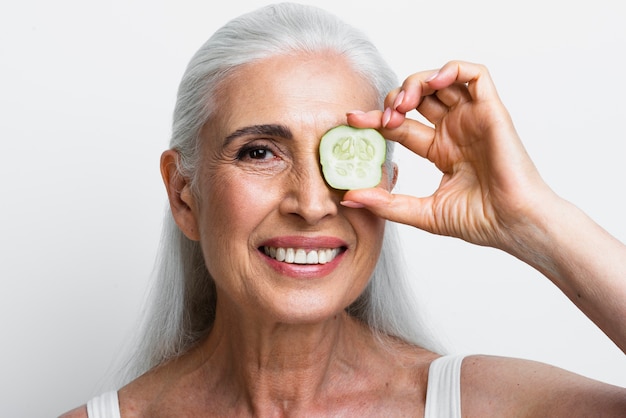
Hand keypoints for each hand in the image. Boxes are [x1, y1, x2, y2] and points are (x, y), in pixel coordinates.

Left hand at [344, 60, 554, 249]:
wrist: (513, 225)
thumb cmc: (480, 221)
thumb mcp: (421, 212)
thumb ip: (386, 203)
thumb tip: (348, 197)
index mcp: (440, 150)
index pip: (401, 126)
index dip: (376, 119)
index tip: (352, 119)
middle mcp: (455, 131)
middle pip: (418, 98)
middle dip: (395, 100)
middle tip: (385, 117)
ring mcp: (472, 119)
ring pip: (442, 80)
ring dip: (417, 82)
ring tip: (405, 102)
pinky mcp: (492, 111)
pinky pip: (476, 74)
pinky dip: (452, 69)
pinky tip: (434, 83)